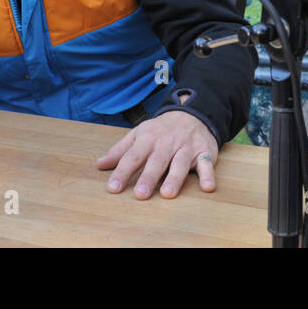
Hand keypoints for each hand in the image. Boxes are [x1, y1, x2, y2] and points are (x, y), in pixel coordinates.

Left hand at [96, 110, 218, 199]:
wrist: (192, 113)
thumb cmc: (161, 130)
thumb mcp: (138, 135)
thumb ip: (120, 151)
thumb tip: (99, 165)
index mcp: (148, 138)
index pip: (133, 156)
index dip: (122, 172)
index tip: (112, 188)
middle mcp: (167, 143)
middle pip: (156, 161)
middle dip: (148, 177)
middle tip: (140, 195)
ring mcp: (186, 147)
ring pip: (180, 163)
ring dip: (175, 178)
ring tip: (168, 194)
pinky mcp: (204, 152)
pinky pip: (206, 163)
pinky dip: (208, 175)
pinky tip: (207, 187)